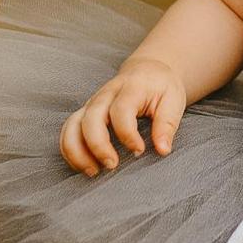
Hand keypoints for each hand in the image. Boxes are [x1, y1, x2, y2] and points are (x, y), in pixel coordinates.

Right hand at [59, 57, 186, 177]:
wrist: (148, 70)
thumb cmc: (162, 87)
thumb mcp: (174, 100)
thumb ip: (167, 124)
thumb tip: (163, 150)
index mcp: (132, 87)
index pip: (122, 110)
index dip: (127, 134)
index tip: (139, 150)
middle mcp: (107, 93)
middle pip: (91, 117)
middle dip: (97, 145)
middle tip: (112, 165)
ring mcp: (93, 102)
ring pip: (73, 125)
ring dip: (77, 151)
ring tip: (93, 171)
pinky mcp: (86, 112)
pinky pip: (68, 130)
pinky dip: (70, 150)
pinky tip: (85, 166)